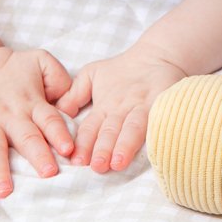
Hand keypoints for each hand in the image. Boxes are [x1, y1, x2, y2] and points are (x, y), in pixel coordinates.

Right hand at [0, 47, 74, 197]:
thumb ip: (61, 78)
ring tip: (3, 191)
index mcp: (33, 103)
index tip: (69, 150)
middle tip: (49, 173)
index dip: (60, 134)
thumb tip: (69, 101)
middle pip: (27, 137)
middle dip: (38, 155)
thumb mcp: (43, 62)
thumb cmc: (17, 68)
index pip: (50, 120)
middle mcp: (12, 115)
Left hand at [57, 41, 185, 173]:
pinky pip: (159, 120)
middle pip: (111, 130)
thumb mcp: (92, 75)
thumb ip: (74, 94)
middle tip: (97, 166)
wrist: (157, 55)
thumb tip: (58, 112)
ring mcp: (144, 108)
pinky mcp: (162, 105)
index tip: (77, 161)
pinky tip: (152, 147)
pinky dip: (154, 133)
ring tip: (119, 162)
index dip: (84, 144)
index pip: (91, 128)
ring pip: (134, 128)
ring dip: (125, 145)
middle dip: (104, 148)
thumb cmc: (122, 70)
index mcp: (104, 106)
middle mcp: (123, 109)